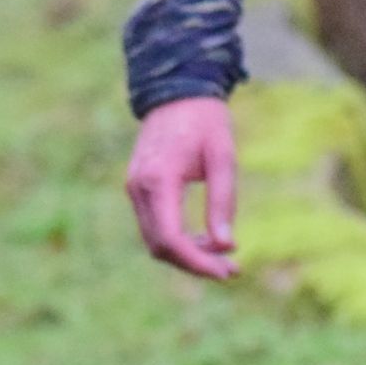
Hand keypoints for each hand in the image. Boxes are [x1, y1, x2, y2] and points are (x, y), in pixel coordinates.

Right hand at [126, 96, 240, 280]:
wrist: (176, 92)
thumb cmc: (205, 121)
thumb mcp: (223, 159)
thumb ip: (223, 202)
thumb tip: (227, 246)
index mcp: (158, 180)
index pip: (171, 238)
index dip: (197, 262)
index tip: (226, 272)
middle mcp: (139, 188)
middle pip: (160, 247)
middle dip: (194, 264)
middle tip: (231, 270)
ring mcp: (134, 189)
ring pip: (155, 241)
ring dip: (186, 255)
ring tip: (223, 258)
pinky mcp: (138, 189)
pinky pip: (154, 226)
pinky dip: (178, 240)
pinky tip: (205, 239)